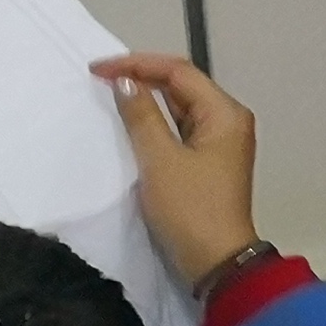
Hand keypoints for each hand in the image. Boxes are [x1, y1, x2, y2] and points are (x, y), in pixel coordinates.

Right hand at [94, 52, 262, 291]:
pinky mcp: (206, 162)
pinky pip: (179, 130)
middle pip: (183, 85)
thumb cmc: (190, 208)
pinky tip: (131, 122)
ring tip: (109, 94)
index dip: (139, 65)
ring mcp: (219, 142)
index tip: (98, 69)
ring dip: (148, 99)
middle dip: (143, 77)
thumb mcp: (160, 160)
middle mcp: (227, 121)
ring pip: (180, 108)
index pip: (180, 72)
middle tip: (100, 77)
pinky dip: (155, 123)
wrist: (215, 260)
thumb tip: (126, 82)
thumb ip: (142, 117)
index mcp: (225, 113)